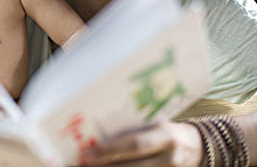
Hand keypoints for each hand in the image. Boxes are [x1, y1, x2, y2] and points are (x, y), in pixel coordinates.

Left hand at [82, 121, 203, 166]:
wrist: (200, 146)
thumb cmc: (169, 130)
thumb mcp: (156, 123)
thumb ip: (135, 128)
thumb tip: (101, 131)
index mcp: (165, 135)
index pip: (135, 144)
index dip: (110, 150)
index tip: (89, 152)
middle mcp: (170, 156)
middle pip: (134, 165)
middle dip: (107, 164)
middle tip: (86, 162)